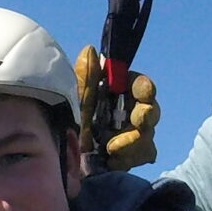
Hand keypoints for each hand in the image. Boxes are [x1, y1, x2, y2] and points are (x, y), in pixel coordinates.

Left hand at [74, 46, 161, 171]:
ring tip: (111, 148)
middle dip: (147, 115)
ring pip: (149, 135)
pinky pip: (144, 155)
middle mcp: (127, 112)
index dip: (145, 88)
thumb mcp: (74, 100)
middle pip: (151, 110)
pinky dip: (129, 158)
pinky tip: (112, 160)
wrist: (60, 160)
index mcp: (117, 95)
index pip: (140, 86)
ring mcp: (131, 136)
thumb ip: (85, 78)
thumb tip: (90, 50)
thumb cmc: (68, 124)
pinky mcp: (130, 156)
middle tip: (137, 120)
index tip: (143, 92)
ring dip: (134, 141)